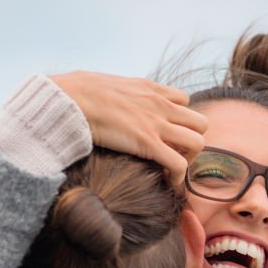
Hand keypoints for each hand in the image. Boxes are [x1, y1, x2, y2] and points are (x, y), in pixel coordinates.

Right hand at [50, 71, 206, 183]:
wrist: (68, 99)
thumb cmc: (76, 93)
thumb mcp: (105, 84)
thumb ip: (117, 93)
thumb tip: (103, 97)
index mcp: (150, 89)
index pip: (184, 101)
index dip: (180, 119)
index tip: (168, 134)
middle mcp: (160, 104)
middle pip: (200, 122)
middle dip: (192, 139)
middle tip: (176, 153)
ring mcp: (156, 124)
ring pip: (198, 142)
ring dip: (189, 158)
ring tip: (173, 168)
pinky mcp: (148, 143)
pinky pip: (179, 164)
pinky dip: (178, 177)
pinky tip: (169, 183)